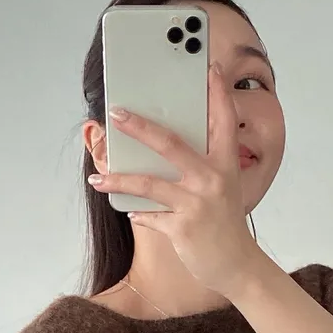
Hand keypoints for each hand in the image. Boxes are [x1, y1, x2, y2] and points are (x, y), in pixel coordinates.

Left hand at [88, 63, 261, 296]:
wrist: (236, 265)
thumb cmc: (223, 222)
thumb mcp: (222, 188)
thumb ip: (201, 165)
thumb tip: (160, 146)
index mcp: (226, 165)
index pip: (224, 121)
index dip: (217, 93)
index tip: (208, 67)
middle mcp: (213, 180)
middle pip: (171, 144)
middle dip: (140, 126)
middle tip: (117, 113)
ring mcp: (197, 204)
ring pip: (149, 183)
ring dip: (118, 178)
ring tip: (96, 177)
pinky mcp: (183, 228)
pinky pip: (150, 215)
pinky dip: (137, 213)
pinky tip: (128, 210)